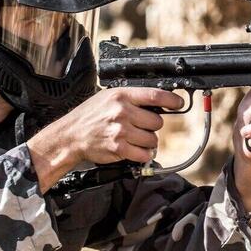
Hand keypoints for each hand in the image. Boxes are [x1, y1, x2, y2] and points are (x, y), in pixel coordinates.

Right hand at [28, 87, 184, 190]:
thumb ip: (131, 98)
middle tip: (141, 127)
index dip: (172, 100)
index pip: (155, 95)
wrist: (71, 136)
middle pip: (157, 121)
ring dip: (148, 141)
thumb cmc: (89, 116)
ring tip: (134, 138)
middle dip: (152, 126)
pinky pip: (144, 154)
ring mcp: (121, 131)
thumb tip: (158, 102)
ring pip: (153, 139)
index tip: (178, 103)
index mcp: (121, 96)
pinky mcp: (119, 148)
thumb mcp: (108, 97)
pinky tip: (134, 149)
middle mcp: (122, 112)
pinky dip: (143, 154)